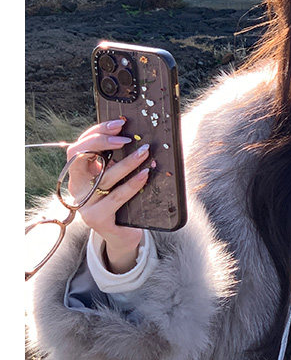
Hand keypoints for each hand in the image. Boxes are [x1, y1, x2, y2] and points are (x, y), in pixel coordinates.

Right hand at [65, 119, 150, 271]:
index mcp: (79, 174)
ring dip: (127, 162)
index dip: (96, 132)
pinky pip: (117, 197)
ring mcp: (85, 204)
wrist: (123, 235)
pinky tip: (145, 175)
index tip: (119, 125)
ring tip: (146, 153)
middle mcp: (77, 187)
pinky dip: (133, 184)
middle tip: (128, 139)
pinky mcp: (97, 219)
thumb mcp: (116, 178)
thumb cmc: (121, 201)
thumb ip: (116, 160)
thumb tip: (136, 136)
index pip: (78, 146)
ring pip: (104, 177)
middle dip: (103, 142)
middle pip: (80, 156)